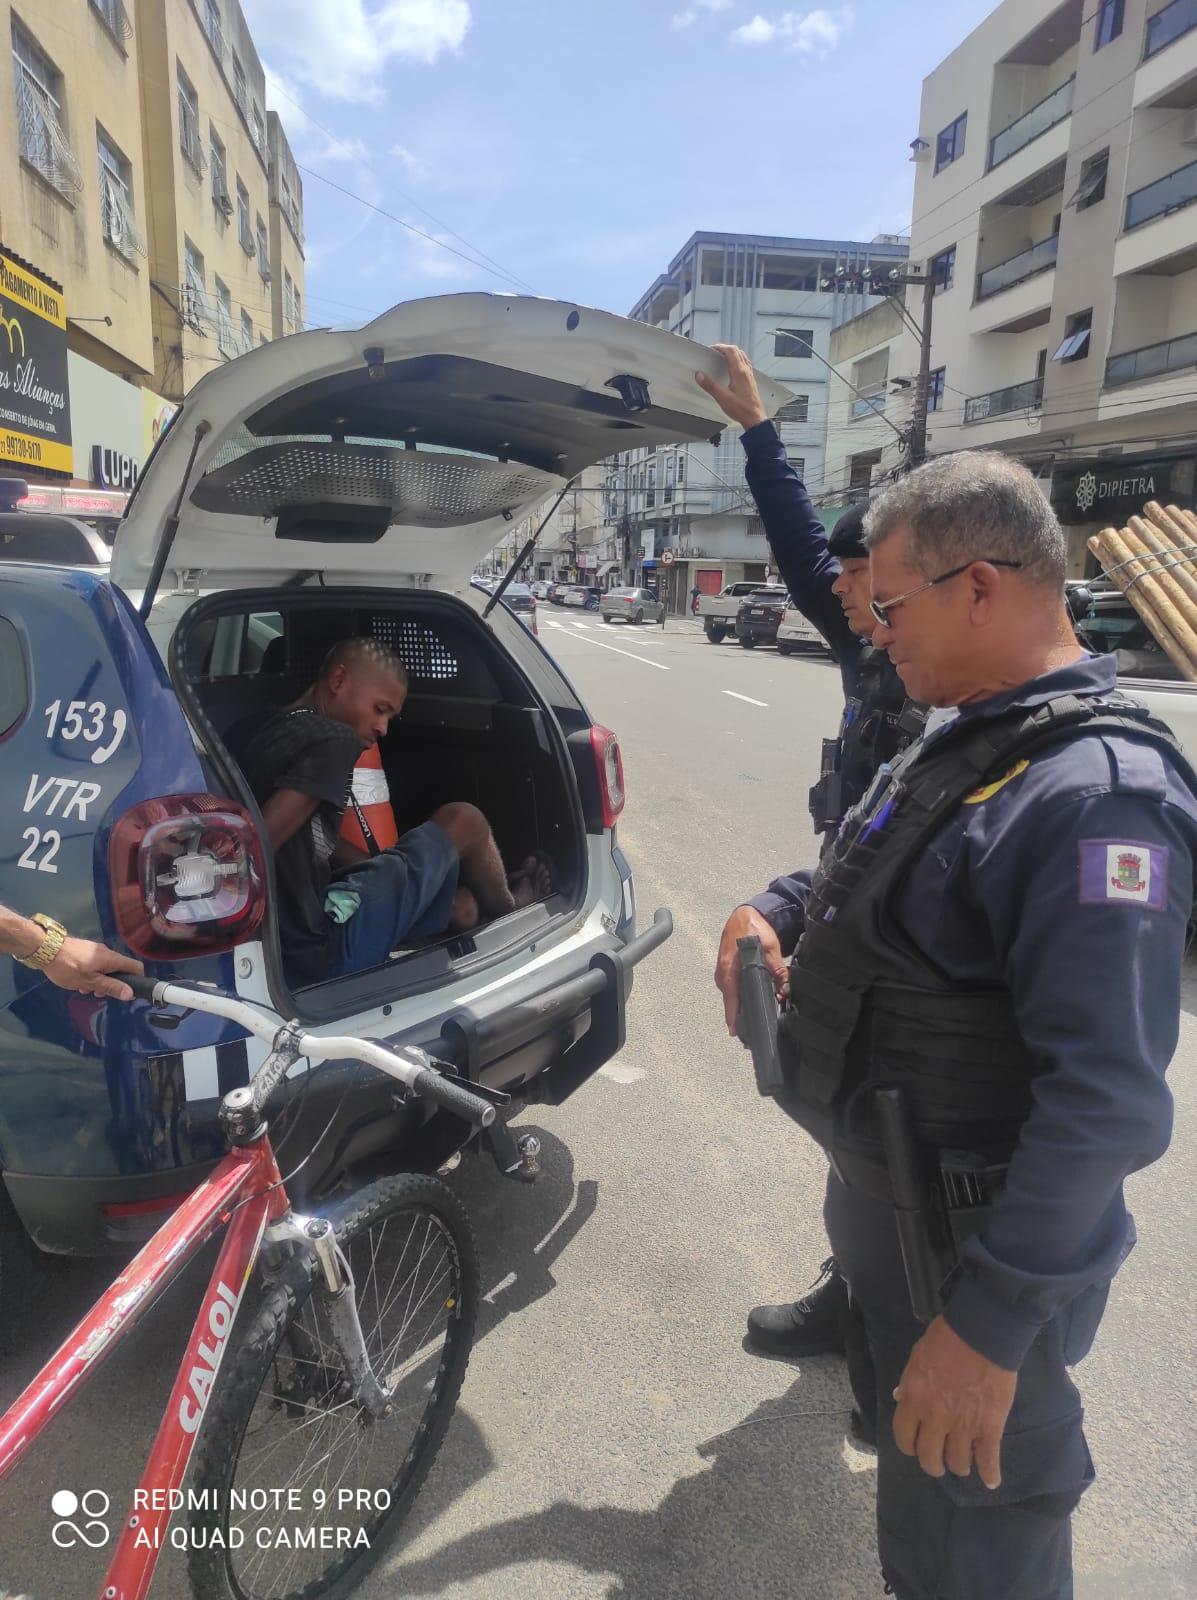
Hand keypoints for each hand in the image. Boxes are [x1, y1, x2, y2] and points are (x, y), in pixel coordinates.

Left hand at [44, 937, 143, 1000]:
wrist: (45, 949)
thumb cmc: (68, 967)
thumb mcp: (89, 981)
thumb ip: (110, 987)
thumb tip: (130, 994)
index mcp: (112, 959)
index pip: (136, 967)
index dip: (137, 980)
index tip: (129, 992)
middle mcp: (107, 952)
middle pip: (120, 969)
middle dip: (112, 983)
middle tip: (98, 994)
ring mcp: (96, 950)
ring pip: (106, 967)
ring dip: (99, 980)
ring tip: (84, 988)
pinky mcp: (85, 949)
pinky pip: (96, 963)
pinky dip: (92, 973)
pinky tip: (77, 980)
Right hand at [695, 344, 769, 431]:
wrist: (755, 418)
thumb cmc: (741, 409)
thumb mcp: (722, 398)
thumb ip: (710, 386)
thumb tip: (700, 375)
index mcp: (739, 372)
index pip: (731, 351)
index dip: (720, 347)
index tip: (712, 349)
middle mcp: (746, 371)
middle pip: (737, 351)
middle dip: (725, 348)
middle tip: (716, 351)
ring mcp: (750, 375)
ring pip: (742, 356)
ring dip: (733, 353)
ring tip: (724, 356)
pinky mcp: (751, 380)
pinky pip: (746, 364)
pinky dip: (738, 360)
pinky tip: (734, 367)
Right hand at [714, 905, 788, 1035]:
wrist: (744, 915)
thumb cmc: (755, 930)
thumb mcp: (770, 948)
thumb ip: (778, 971)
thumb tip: (785, 992)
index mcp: (730, 967)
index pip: (730, 996)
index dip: (732, 1014)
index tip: (734, 1031)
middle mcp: (722, 972)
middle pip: (730, 999)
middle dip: (739, 1014)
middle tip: (751, 1030)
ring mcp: (722, 971)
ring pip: (731, 994)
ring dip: (740, 1004)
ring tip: (752, 1018)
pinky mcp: (725, 970)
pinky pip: (731, 987)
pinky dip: (739, 995)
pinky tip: (750, 1000)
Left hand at [892, 1315, 1017, 1487]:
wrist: (982, 1333)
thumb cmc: (946, 1339)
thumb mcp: (917, 1358)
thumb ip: (909, 1382)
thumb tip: (902, 1398)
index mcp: (914, 1399)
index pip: (904, 1437)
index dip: (909, 1446)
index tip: (915, 1446)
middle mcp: (936, 1418)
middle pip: (929, 1457)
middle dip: (932, 1464)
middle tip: (937, 1463)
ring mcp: (964, 1425)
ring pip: (957, 1462)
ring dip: (959, 1466)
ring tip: (962, 1464)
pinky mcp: (990, 1427)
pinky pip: (988, 1459)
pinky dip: (990, 1473)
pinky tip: (991, 1480)